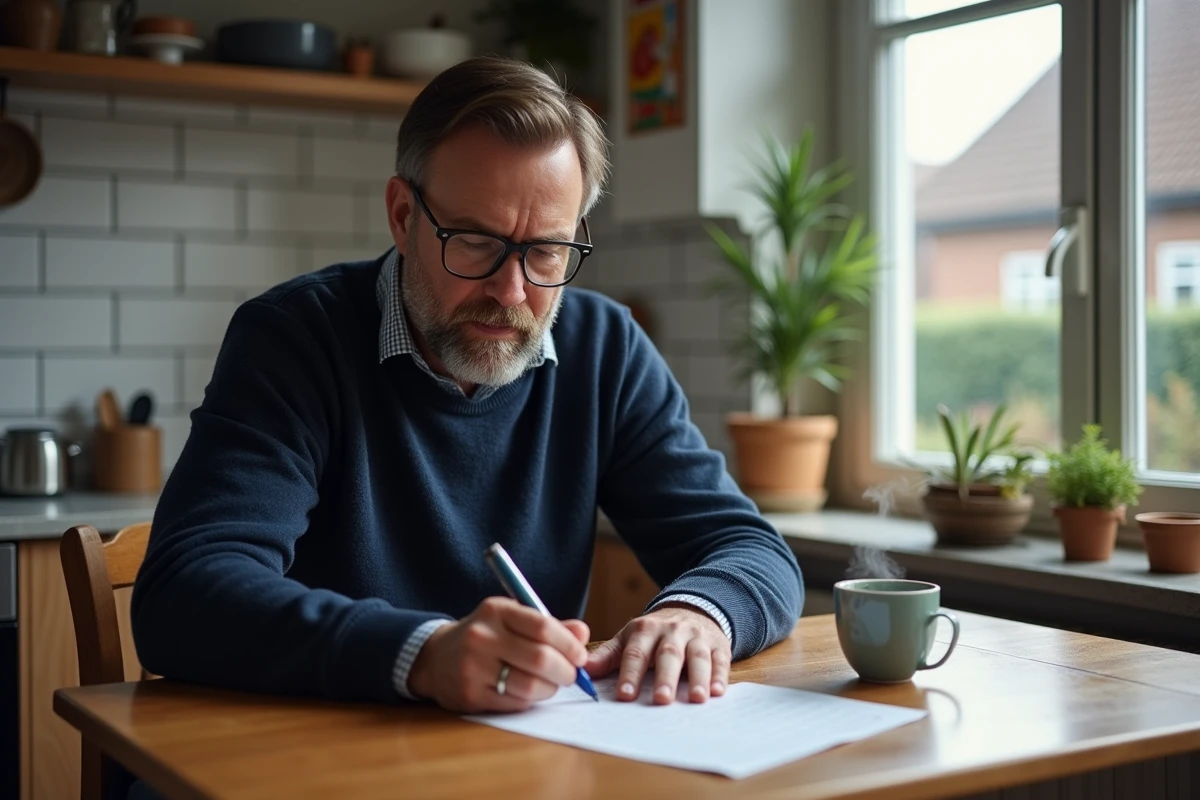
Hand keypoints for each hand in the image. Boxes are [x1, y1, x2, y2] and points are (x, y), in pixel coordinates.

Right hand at [407, 597, 589, 712]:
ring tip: (550, 684)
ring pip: (530, 686)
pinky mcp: (470, 695)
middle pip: (541, 659)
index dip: (569, 644)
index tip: (580, 655)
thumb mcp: (512, 621)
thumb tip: (582, 633)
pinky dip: (530, 700)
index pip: (543, 627)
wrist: (436, 658)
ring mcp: (473, 667)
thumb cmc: (486, 637)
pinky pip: (515, 703)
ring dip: (550, 689)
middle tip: (570, 675)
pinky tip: (527, 692)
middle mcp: (481, 636)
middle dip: (565, 671)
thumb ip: (549, 626)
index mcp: (496, 611)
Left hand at [586, 604, 729, 704]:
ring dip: (697, 678)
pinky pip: (720, 659)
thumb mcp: (629, 639)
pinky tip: (718, 692)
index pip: (636, 653)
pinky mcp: (718, 645)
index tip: (625, 696)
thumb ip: (608, 656)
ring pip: (697, 656)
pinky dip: (720, 675)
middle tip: (661, 700)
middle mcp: (672, 631)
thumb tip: (582, 671)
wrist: (692, 611)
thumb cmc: (655, 634)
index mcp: (645, 630)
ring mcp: (697, 637)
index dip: (630, 674)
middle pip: (668, 654)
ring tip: (696, 699)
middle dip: (665, 677)